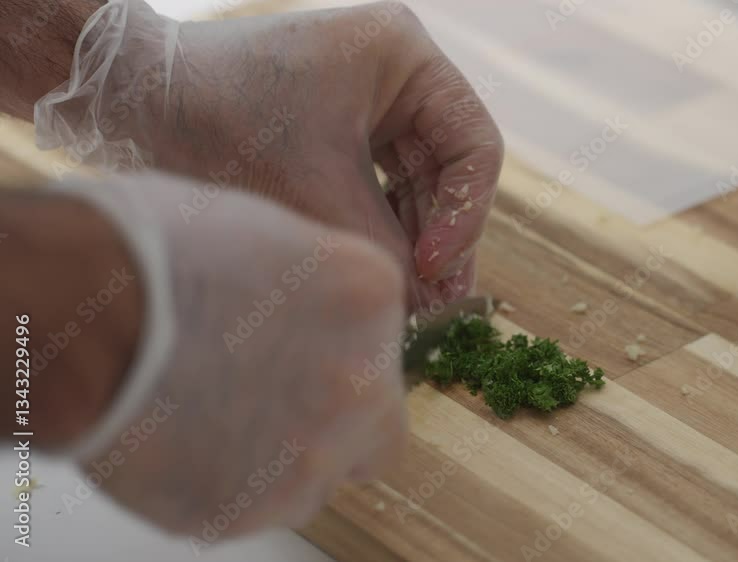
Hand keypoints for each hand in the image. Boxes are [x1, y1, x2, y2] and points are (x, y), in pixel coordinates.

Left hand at [35, 0, 504, 309]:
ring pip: (419, 186)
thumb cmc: (224, 123)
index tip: (434, 271)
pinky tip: (387, 277)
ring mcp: (373, 104)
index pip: (474, 145)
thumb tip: (426, 307)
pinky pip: (384, 188)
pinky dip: (385, 232)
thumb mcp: (315, 190)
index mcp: (405, 57)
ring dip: (416, 243)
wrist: (138, 101)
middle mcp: (398, 76)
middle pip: (450, 170)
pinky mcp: (346, 132)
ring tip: (417, 306)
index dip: (465, 215)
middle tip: (439, 306)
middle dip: (442, 238)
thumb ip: (381, 247)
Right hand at [64, 171, 407, 537]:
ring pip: (321, 474)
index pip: (383, 338)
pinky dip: (232, 483)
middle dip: (338, 415)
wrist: (77, 315)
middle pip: (377, 420)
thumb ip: (311, 278)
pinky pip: (257, 505)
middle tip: (273, 395)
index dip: (336, 343)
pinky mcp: (250, 508)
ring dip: (286, 455)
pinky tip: (187, 445)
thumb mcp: (260, 228)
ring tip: (214, 418)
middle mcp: (363, 382)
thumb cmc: (148, 251)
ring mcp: (312, 454)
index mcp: (369, 297)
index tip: (295, 342)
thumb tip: (307, 300)